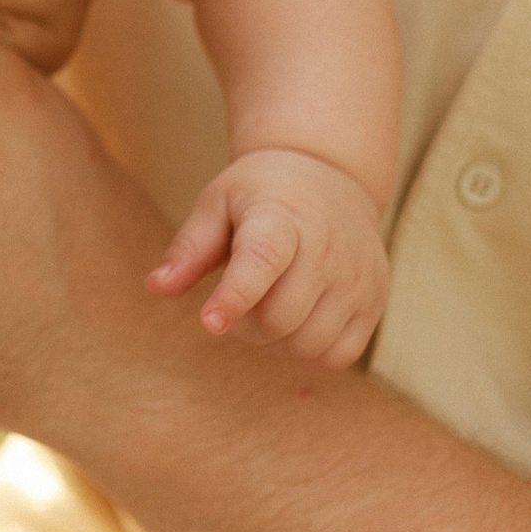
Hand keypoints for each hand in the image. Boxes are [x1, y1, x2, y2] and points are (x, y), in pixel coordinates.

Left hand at [147, 148, 387, 364]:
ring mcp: (358, 276)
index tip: (209, 322)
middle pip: (279, 318)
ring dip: (274, 342)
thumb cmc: (261, 194)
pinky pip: (338, 355)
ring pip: (307, 344)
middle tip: (236, 304)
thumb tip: (156, 288)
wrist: (331, 176)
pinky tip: (298, 320)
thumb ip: (189, 248)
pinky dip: (309, 351)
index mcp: (282, 216)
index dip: (235, 297)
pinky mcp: (375, 300)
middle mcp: (329, 246)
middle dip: (244, 326)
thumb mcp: (217, 204)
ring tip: (267, 306)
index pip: (263, 261)